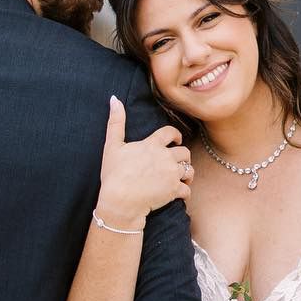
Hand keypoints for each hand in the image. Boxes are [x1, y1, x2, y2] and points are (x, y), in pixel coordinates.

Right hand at [95, 95, 191, 229]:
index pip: (171, 133)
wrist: (120, 201)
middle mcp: (165, 157)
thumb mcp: (112, 146)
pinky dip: (184, 192)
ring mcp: (171, 174)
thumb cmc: (114, 174)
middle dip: (182, 157)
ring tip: (181, 178)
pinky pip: (187, 190)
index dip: (176, 135)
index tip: (176, 139)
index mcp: (152, 145)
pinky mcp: (174, 191)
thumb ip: (116, 122)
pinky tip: (178, 194)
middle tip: (177, 163)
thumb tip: (113, 99)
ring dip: (186, 174)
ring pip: (189, 170)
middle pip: (185, 152)